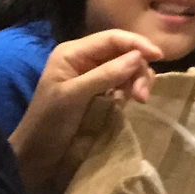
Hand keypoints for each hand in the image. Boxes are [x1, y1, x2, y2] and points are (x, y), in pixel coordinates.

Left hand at [9, 30, 162, 191]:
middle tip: (142, 96)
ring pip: (126, 67)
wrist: (35, 155)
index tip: (159, 57)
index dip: (137, 44)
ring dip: (136, 81)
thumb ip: (106, 74)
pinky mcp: (97, 91)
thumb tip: (139, 57)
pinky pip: (122, 83)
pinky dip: (129, 91)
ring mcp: (91, 74)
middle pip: (123, 52)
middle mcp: (84, 58)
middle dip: (138, 69)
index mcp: (73, 52)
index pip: (112, 38)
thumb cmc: (48, 123)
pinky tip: (125, 105)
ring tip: (139, 101)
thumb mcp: (74, 96)